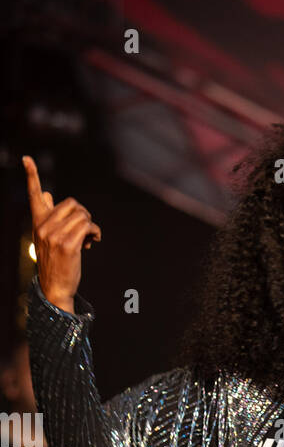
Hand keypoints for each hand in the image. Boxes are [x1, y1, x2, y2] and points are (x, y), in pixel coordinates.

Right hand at [22, 155, 101, 312]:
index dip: (31, 175)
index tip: (26, 158)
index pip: (34, 195)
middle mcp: (43, 226)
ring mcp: (55, 235)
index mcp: (38, 222)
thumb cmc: (55, 261)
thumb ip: (48, 215)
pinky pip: (87, 225)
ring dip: (91, 224)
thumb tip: (47, 195)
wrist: (55, 287)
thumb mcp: (47, 237)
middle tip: (86, 228)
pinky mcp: (68, 244)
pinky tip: (93, 241)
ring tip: (89, 237)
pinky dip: (95, 231)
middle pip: (72, 204)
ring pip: (82, 214)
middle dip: (84, 213)